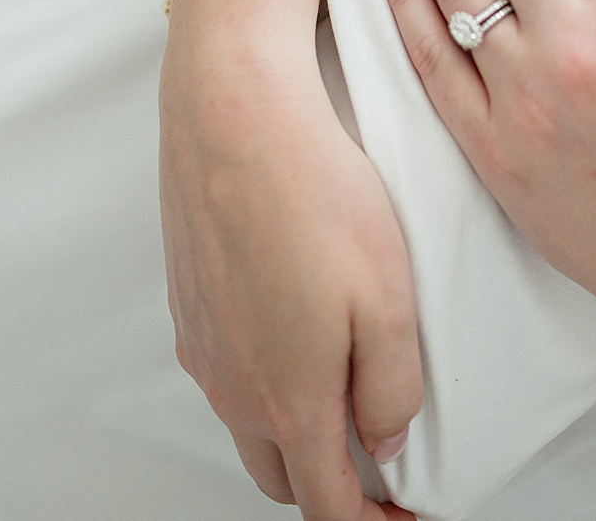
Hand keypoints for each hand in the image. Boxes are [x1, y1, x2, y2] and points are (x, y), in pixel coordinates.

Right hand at [161, 0, 421, 520]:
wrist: (233, 115)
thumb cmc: (319, 196)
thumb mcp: (391, 298)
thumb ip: (392, 386)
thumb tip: (385, 442)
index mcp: (287, 398)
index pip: (324, 503)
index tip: (405, 517)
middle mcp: (231, 386)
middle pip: (283, 470)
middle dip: (331, 481)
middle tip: (386, 460)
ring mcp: (202, 345)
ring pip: (253, 417)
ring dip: (300, 424)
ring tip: (354, 388)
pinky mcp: (190, 301)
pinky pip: (232, 366)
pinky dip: (271, 375)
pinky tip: (306, 328)